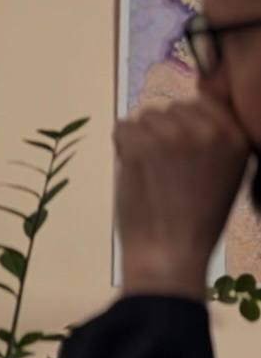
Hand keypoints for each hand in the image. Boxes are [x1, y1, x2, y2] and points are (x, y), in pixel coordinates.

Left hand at [115, 95, 251, 298]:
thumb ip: (214, 142)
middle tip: (162, 167)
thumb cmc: (194, 223)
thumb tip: (187, 113)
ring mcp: (175, 136)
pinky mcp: (142, 147)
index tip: (180, 152)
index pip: (204, 102)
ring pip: (145, 116)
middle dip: (162, 132)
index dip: (185, 124)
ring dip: (140, 139)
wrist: (169, 254)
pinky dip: (121, 146)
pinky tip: (133, 171)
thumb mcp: (225, 176)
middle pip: (172, 108)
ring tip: (149, 172)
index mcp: (237, 138)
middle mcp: (210, 131)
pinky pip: (121, 127)